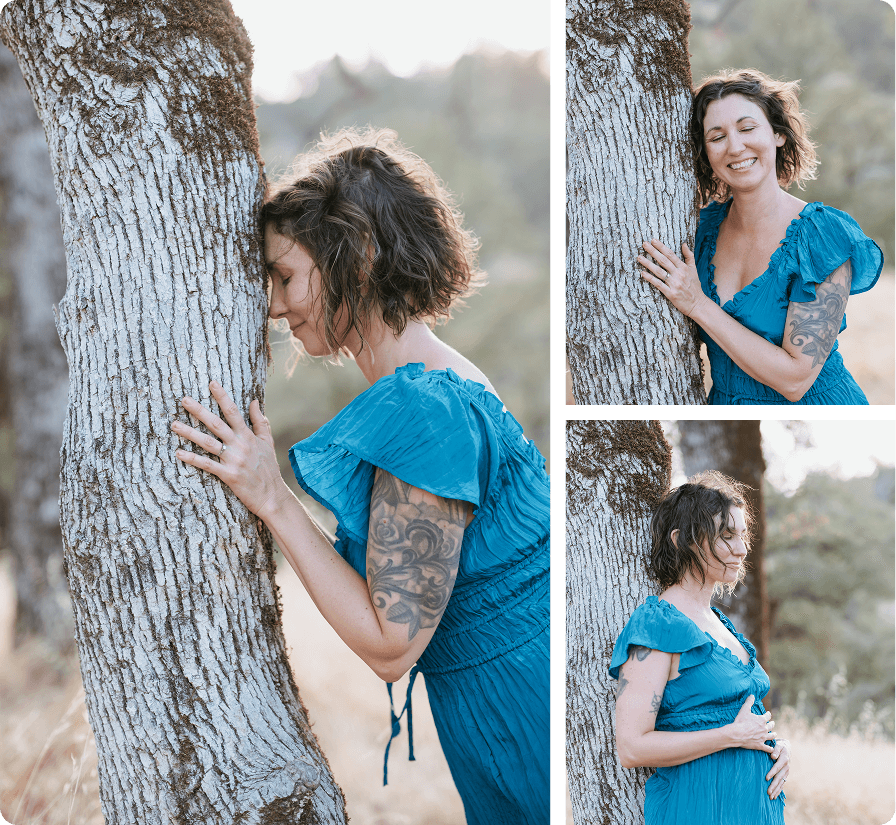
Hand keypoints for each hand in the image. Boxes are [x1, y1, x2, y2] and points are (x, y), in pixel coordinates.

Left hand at [172, 380, 286, 517]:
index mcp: (249, 436)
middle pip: (216, 423)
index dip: (222, 396)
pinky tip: (179, 452)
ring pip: (208, 442)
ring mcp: (233, 460)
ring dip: (189, 433)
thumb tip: (254, 401)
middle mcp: (240, 445)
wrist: (272, 495)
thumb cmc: (268, 468)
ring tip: (174, 425)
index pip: (233, 411)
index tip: (211, 383)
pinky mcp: (228, 475)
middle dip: (199, 410)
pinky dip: (192, 458)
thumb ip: (261, 421)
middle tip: (183, 399)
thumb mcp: (268, 442)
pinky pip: (207, 464)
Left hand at [638, 239, 708, 317]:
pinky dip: (650, 278)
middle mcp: (679, 274)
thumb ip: (689, 256)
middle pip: (663, 260)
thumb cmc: (694, 286)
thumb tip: (684, 244)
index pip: (671, 254)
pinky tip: (642, 273)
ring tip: (639, 257)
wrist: (698, 304)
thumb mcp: (694, 269)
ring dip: (648, 264)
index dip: (661, 247)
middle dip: (653, 251)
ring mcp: (674, 284)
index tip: (653, 240)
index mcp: (684, 267)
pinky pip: (658, 284)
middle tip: (644, 244)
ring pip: (659, 271)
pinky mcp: (670, 293)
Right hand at [727, 694, 776, 753]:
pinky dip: (770, 749)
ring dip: (773, 735)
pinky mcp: (760, 745)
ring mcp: (763, 737)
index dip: (768, 714)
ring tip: (775, 734)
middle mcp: (764, 729)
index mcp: (761, 720)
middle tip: (773, 723)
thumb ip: (749, 702)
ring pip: (771, 736)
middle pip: (771, 726)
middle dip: (772, 724)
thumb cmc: (741, 721)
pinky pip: (768, 748)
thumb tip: (752, 695)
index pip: (767, 716)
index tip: (768, 713)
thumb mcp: (744, 709)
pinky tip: (772, 750)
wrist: (738, 733)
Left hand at [766, 738, 789, 800]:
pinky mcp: (785, 775)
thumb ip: (775, 749)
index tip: (766, 778)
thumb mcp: (778, 744)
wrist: (786, 747)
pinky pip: (782, 784)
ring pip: (781, 783)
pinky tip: (774, 796)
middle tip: (768, 792)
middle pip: (779, 778)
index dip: (772, 773)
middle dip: (774, 785)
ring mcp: (786, 772)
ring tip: (770, 797)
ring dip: (776, 790)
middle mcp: (786, 767)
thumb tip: (773, 756)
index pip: (777, 767)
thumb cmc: (779, 745)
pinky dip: (778, 790)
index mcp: (784, 759)